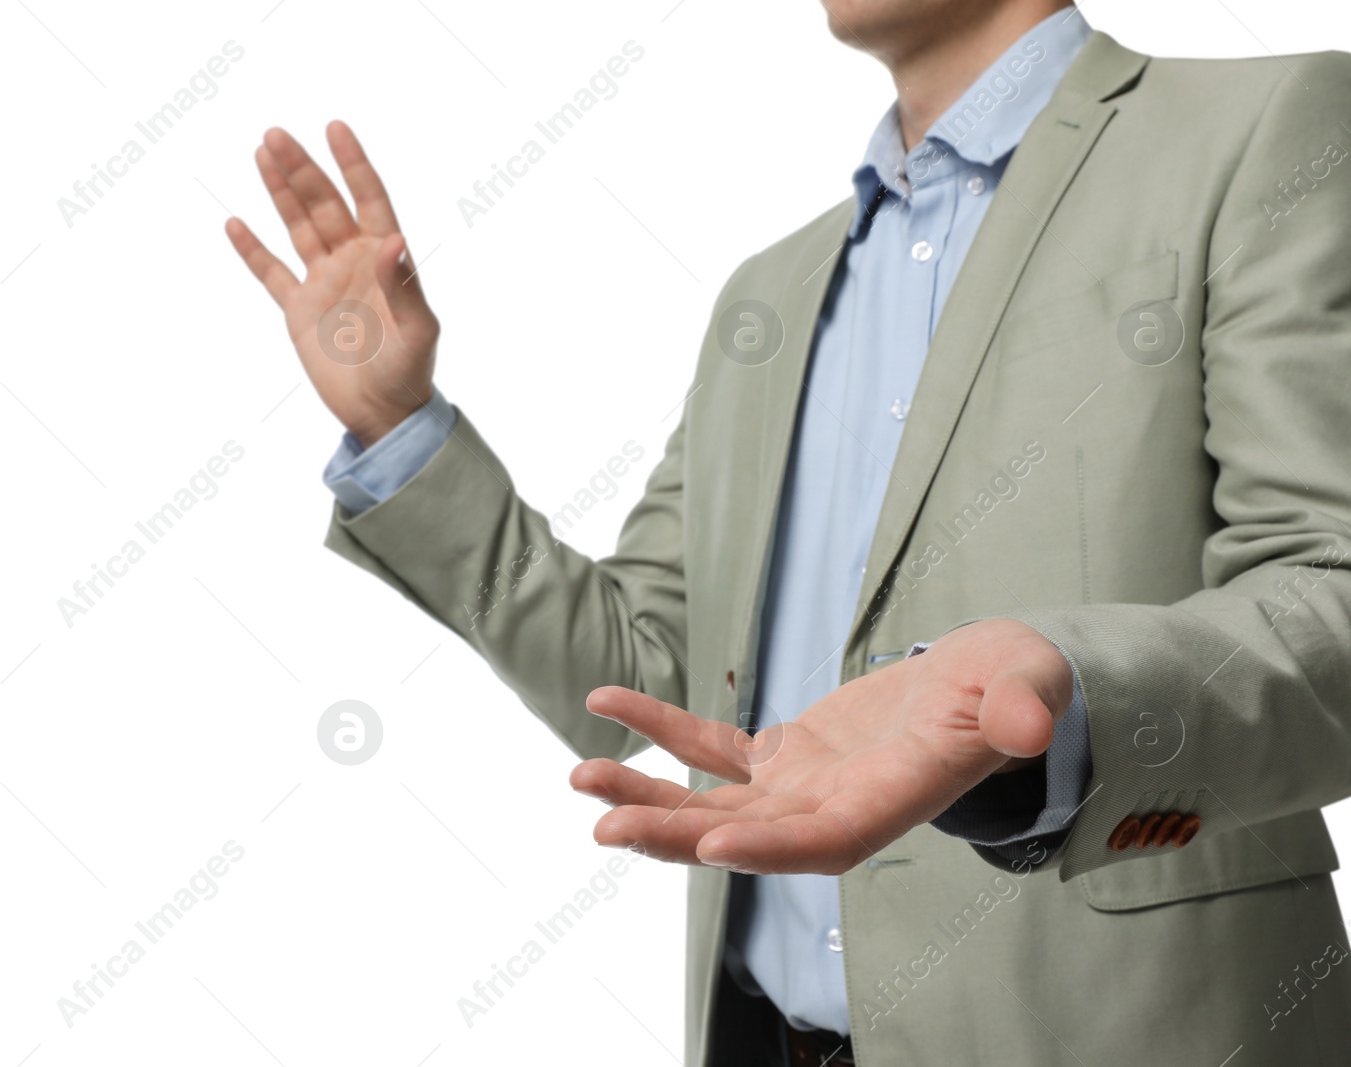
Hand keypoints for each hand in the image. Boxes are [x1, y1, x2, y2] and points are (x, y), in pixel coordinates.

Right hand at [226, 122, 439, 446]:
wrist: (384, 415)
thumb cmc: (410, 373)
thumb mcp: (417, 331)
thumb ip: (403, 285)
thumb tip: (393, 239)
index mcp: (385, 260)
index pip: (369, 199)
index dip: (353, 164)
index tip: (335, 128)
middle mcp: (353, 262)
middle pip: (325, 205)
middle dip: (302, 169)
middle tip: (276, 134)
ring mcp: (324, 283)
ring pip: (298, 227)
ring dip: (281, 192)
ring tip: (262, 152)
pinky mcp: (299, 311)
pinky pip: (271, 273)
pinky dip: (253, 250)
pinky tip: (236, 223)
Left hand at [568, 618, 1073, 873]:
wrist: (988, 683)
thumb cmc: (1013, 686)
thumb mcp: (1027, 686)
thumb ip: (1022, 706)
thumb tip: (1027, 720)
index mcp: (892, 803)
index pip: (825, 842)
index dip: (772, 847)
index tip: (712, 844)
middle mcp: (837, 810)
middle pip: (747, 835)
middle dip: (675, 833)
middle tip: (605, 824)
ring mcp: (803, 787)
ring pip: (714, 800)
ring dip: (648, 791)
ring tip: (580, 775)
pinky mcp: (784, 755)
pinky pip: (712, 747)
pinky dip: (661, 728)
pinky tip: (608, 701)